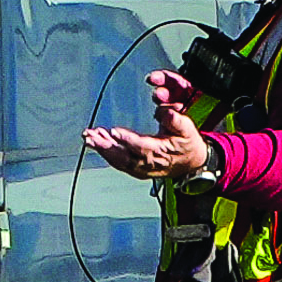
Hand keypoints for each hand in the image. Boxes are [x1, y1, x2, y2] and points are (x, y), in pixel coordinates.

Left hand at [86, 108, 217, 180]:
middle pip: (123, 156)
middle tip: (91, 136)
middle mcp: (148, 163)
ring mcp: (141, 168)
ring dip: (102, 149)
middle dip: (105, 146)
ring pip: (118, 160)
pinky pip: (118, 163)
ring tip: (89, 137)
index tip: (113, 132)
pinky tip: (97, 143)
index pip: (141, 146)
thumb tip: (164, 112)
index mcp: (160, 152)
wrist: (191, 164)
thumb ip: (176, 120)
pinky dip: (106, 154)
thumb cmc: (187, 145)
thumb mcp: (188, 130)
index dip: (127, 139)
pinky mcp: (136, 169)